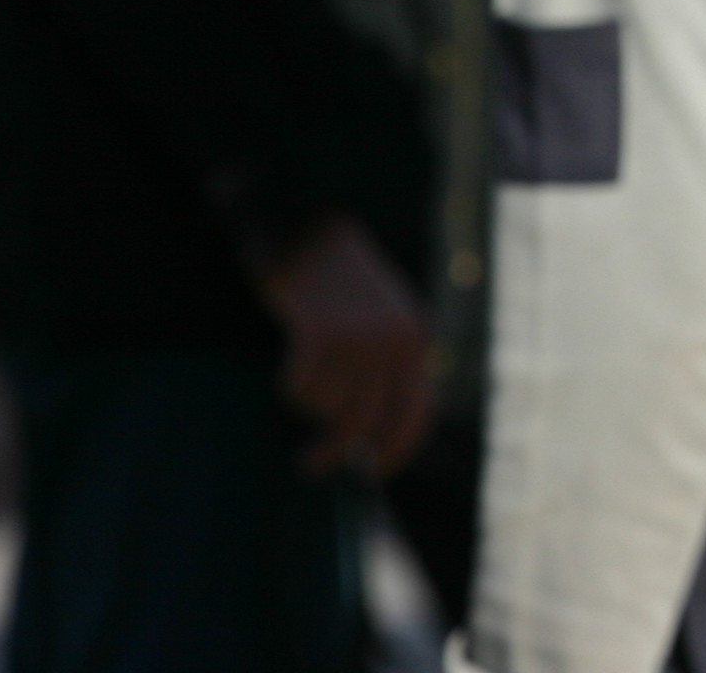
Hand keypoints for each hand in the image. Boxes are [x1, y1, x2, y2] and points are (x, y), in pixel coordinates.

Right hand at [256, 216, 433, 476]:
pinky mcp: (321, 330)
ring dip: (307, 403)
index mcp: (417, 340)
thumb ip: (386, 368)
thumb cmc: (340, 282)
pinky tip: (288, 367)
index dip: (395, 453)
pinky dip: (288, 386)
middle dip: (335, 453)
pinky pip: (299, 388)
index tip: (372, 478)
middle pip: (364, 424)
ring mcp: (360, 335)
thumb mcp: (381, 320)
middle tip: (309, 465)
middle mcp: (396, 341)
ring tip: (301, 376)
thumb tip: (368, 438)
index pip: (416, 415)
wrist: (308, 226)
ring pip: (326, 408)